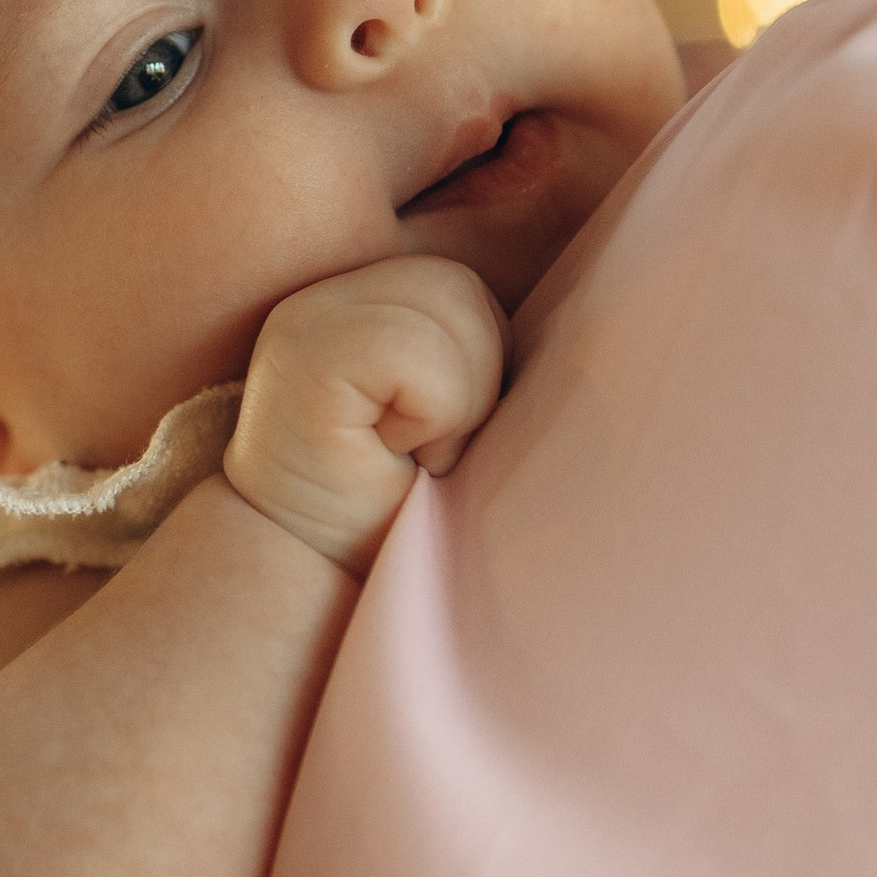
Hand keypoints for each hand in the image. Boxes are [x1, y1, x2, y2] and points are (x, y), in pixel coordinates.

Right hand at [222, 257, 508, 574]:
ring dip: (459, 398)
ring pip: (447, 303)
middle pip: (457, 287)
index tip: (436, 440)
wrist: (318, 589)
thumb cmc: (391, 517)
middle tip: (431, 453)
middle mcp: (321, 304)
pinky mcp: (303, 361)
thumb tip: (573, 329)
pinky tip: (396, 454)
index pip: (456, 288)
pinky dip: (433, 412)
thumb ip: (468, 356)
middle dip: (478, 377)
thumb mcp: (446, 417)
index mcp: (355, 309)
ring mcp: (306, 326)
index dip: (480, 363)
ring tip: (415, 455)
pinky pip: (414, 350)